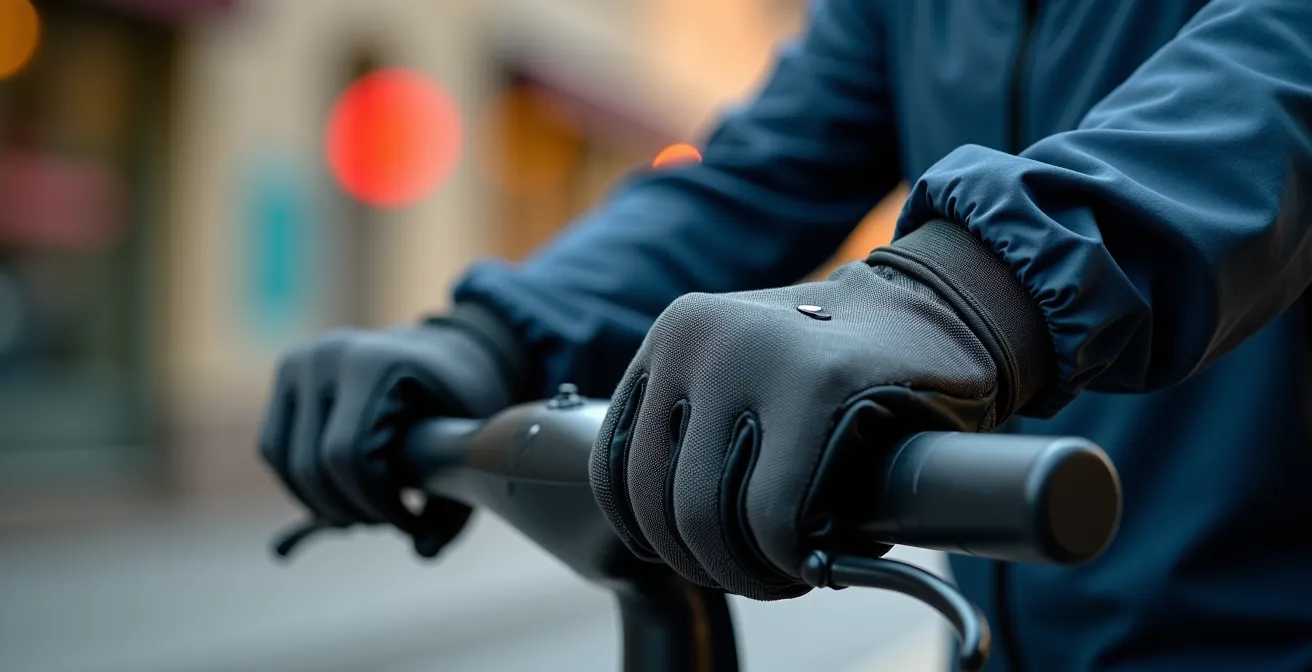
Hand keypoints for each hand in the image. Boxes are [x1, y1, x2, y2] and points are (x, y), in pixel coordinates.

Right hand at [259, 311, 520, 557]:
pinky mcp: (286, 376)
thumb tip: (423, 555)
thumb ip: (454, 505)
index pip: (348, 457)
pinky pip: (275, 449)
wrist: (448, 350)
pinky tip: (345, 495)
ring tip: (368, 512)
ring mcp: (298, 363)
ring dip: (322, 503)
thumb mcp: (473, 444)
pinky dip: (302, 484)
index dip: (376, 505)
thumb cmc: (465, 399)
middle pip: (312, 465)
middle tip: (390, 522)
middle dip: (350, 509)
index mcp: (372, 363)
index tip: (411, 523)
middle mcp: (325, 356)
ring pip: (284, 461)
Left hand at [589, 222, 1052, 599]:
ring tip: (785, 567)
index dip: (649, 533)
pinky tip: (817, 555)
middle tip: (753, 573)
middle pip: (660, 500)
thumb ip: (690, 425)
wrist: (944, 313)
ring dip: (744, 569)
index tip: (691, 554)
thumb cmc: (841, 365)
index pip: (615, 466)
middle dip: (703, 561)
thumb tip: (648, 529)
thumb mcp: (740, 372)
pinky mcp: (819, 385)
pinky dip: (787, 558)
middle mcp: (700, 337)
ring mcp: (755, 355)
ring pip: (706, 516)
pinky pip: (771, 515)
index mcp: (674, 334)